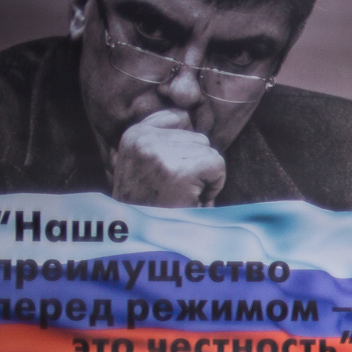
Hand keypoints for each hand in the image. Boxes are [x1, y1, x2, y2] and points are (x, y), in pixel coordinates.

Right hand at [109, 109, 226, 206]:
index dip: (184, 149)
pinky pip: (218, 164)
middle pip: (197, 137)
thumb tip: (188, 112)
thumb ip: (162, 138)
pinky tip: (193, 198)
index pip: (179, 117)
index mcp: (133, 134)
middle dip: (195, 165)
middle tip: (175, 189)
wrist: (144, 239)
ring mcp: (162, 152)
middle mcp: (144, 138)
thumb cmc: (151, 204)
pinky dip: (214, 184)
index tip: (168, 173)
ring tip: (181, 194)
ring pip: (209, 151)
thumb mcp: (144, 163)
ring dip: (203, 176)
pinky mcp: (182, 169)